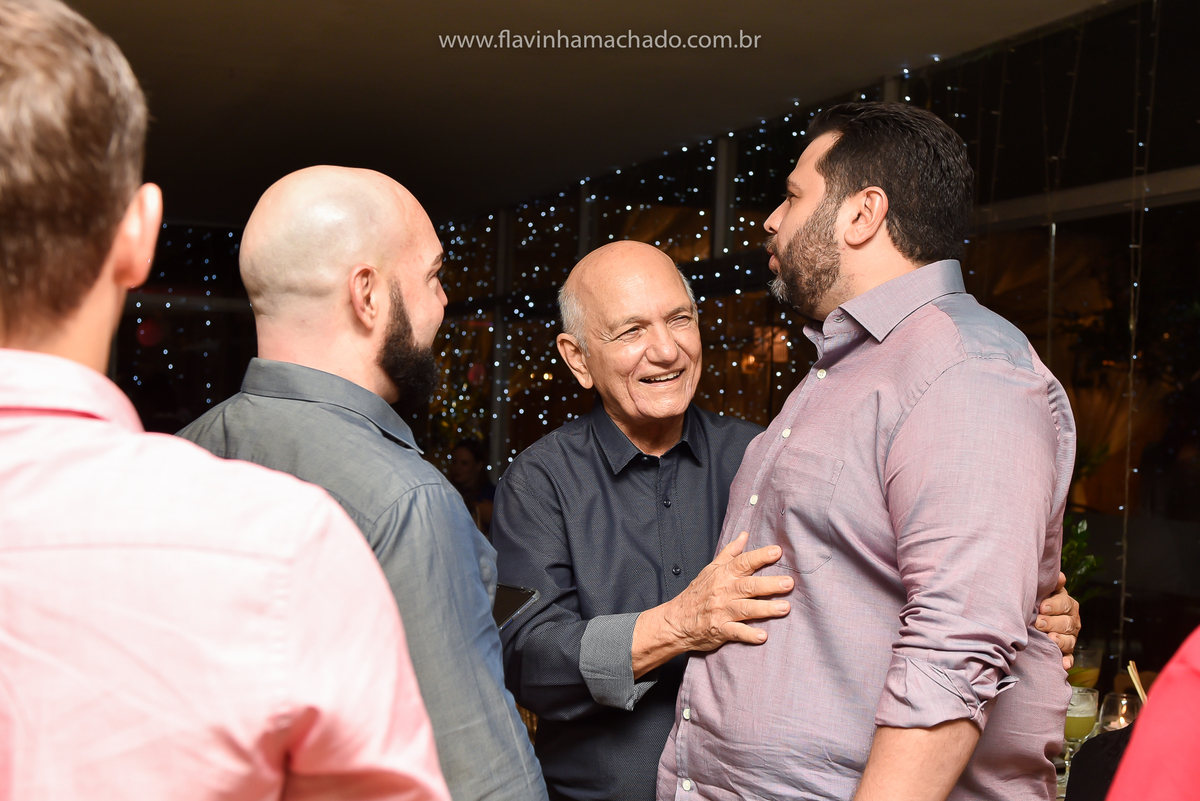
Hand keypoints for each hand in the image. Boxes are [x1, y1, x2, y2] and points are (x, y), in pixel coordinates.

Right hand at [662, 531, 792, 650]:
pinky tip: (762, 636)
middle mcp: (723, 592)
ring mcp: (722, 611)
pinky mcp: (720, 630)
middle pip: (748, 586)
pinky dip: (749, 635)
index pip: (743, 562)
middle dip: (769, 584)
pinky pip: (736, 632)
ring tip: (785, 608)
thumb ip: (730, 553)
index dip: (760, 556)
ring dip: (766, 609)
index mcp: (723, 575)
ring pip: (746, 609)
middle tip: (788, 583)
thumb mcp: (710, 569)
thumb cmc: (696, 593)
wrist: (676, 620)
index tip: (777, 551)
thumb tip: (745, 535)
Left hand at [1036, 571, 1080, 668]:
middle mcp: (1071, 621)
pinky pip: (1069, 657)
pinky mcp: (1066, 651)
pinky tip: (1064, 665)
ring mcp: (1069, 637)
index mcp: (1067, 604)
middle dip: (1053, 623)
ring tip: (1051, 640)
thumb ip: (1051, 585)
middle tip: (1039, 623)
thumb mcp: (1044, 590)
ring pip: (1069, 640)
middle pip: (1067, 623)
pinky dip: (1067, 661)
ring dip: (1061, 641)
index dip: (1054, 605)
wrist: (1034, 615)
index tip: (1042, 607)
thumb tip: (1060, 577)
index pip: (1065, 604)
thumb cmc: (1038, 600)